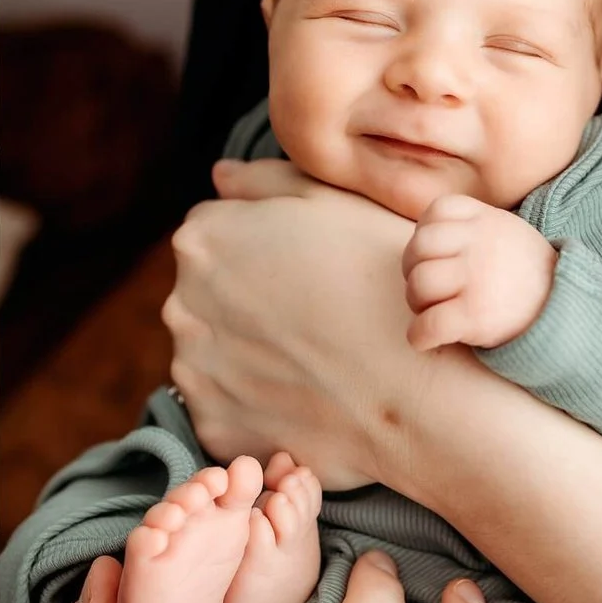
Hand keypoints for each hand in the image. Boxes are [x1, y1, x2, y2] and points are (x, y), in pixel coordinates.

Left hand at [166, 161, 433, 489]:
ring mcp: (192, 371)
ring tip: (315, 359)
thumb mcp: (335, 204)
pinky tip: (306, 397)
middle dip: (245, 302)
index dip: (261, 250)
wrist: (419, 391)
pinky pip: (228, 409)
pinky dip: (258, 406)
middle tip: (314, 318)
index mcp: (202, 243)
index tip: (304, 269)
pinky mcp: (212, 425)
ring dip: (247, 354)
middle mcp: (181, 305)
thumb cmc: (386, 285)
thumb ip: (264, 182)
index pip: (211, 236)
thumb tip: (218, 177)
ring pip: (213, 354)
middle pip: (204, 296)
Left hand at [403, 194, 555, 350]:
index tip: (439, 255)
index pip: (437, 212)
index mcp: (487, 219)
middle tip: (431, 289)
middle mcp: (481, 243)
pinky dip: (419, 336)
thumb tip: (420, 239)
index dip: (427, 235)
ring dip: (417, 304)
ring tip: (435, 311)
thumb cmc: (524, 274)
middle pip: (418, 249)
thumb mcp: (506, 232)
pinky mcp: (476, 315)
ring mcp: (478, 278)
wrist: (568, 311)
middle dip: (414, 271)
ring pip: (418, 284)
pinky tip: (427, 340)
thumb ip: (468, 226)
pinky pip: (427, 325)